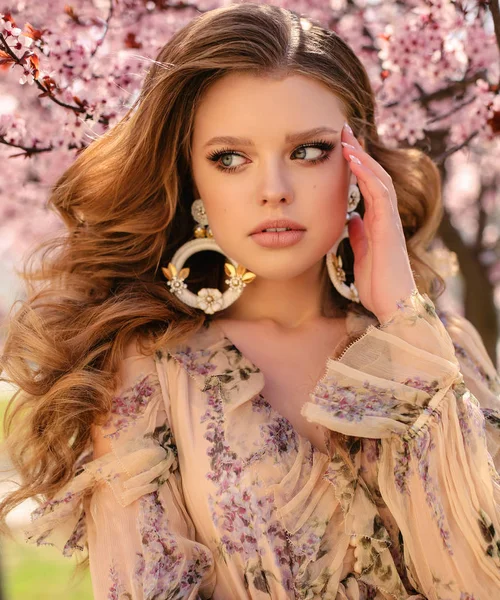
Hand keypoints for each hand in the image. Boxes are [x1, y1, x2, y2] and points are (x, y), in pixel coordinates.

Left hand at [341, 122, 416, 323]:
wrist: (390, 305)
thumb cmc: (377, 283)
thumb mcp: (361, 254)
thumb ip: (359, 235)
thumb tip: (352, 219)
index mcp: (378, 221)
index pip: (368, 185)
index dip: (356, 165)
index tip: (342, 147)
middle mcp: (385, 216)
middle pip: (374, 175)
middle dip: (359, 152)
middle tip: (344, 131)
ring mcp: (389, 220)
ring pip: (378, 179)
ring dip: (362, 158)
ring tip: (346, 139)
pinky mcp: (388, 227)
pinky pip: (379, 194)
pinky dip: (367, 175)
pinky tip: (354, 161)